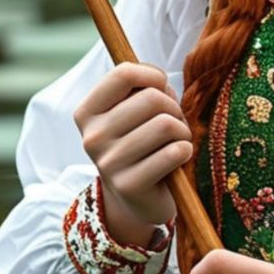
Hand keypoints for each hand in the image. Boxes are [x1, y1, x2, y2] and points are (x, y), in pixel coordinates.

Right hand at [73, 62, 192, 245]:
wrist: (137, 200)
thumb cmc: (142, 145)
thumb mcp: (135, 112)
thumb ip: (145, 88)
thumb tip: (161, 83)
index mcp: (87, 112)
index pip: (123, 74)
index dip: (153, 76)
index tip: (162, 89)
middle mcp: (92, 137)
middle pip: (152, 98)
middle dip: (174, 109)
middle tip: (172, 125)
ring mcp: (109, 163)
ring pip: (166, 125)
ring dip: (183, 132)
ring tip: (175, 142)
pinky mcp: (129, 185)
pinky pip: (174, 153)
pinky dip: (185, 151)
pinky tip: (177, 160)